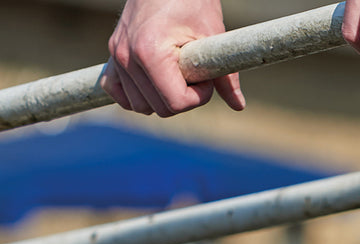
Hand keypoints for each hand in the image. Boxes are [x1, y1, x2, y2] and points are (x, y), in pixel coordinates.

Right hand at [101, 0, 244, 116]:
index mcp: (150, 52)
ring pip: (140, 106)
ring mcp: (117, 56)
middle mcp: (127, 57)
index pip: (176, 103)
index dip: (199, 96)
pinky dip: (135, 94)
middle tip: (193, 73)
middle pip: (160, 109)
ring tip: (175, 72)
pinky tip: (152, 84)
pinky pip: (117, 92)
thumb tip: (238, 105)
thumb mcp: (212, 35)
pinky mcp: (113, 55)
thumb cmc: (190, 0)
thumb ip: (226, 75)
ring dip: (161, 97)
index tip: (205, 77)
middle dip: (183, 98)